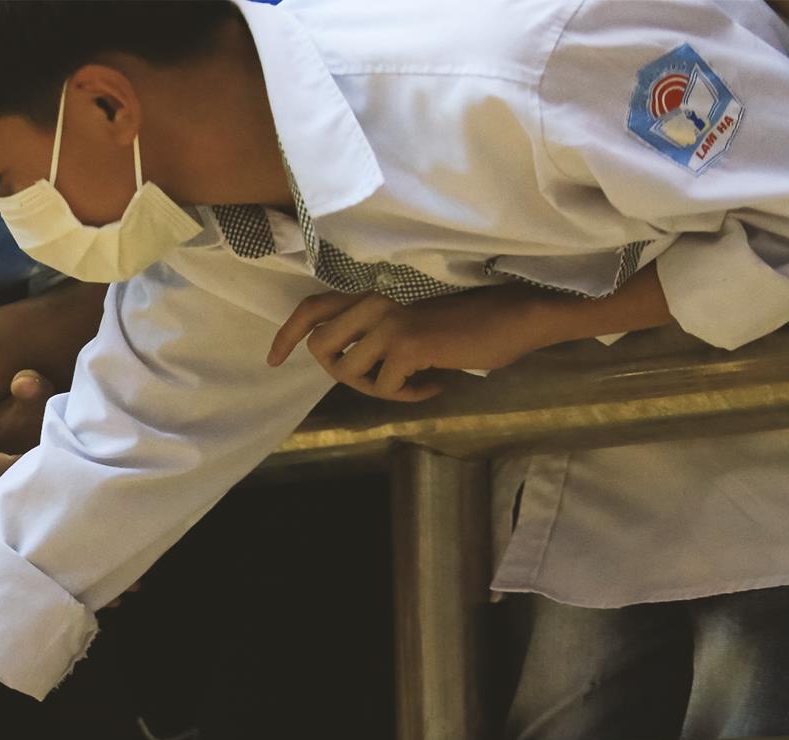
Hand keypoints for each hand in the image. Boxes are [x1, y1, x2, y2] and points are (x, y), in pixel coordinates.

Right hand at [0, 369, 50, 513]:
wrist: (25, 438)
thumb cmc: (31, 418)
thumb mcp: (35, 400)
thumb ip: (34, 388)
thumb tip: (25, 383)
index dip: (13, 469)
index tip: (41, 466)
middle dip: (11, 492)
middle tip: (41, 489)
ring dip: (4, 509)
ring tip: (33, 500)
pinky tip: (22, 513)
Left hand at [267, 288, 558, 400]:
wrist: (515, 315)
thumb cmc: (470, 323)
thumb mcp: (413, 320)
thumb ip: (378, 331)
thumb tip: (349, 361)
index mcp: (373, 294)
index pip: (312, 308)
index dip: (287, 335)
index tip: (273, 360)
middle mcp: (374, 302)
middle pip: (321, 348)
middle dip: (344, 374)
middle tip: (379, 380)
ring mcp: (388, 321)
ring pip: (348, 372)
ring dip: (377, 388)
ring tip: (411, 382)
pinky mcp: (406, 345)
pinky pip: (384, 388)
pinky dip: (407, 396)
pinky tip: (435, 385)